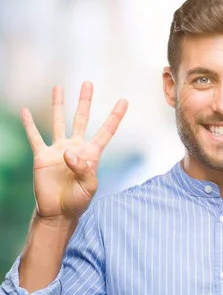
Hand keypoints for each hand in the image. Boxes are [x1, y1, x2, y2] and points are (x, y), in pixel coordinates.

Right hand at [21, 81, 127, 219]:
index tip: (124, 100)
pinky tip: (25, 111)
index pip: (106, 131)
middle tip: (88, 83)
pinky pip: (35, 137)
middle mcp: (76, 147)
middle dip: (85, 101)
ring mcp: (58, 149)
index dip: (115, 116)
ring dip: (59, 104)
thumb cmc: (78, 200)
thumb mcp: (89, 186)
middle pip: (81, 119)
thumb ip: (84, 169)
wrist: (58, 212)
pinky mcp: (42, 156)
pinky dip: (29, 124)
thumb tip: (68, 152)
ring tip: (59, 87)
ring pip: (58, 121)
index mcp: (92, 154)